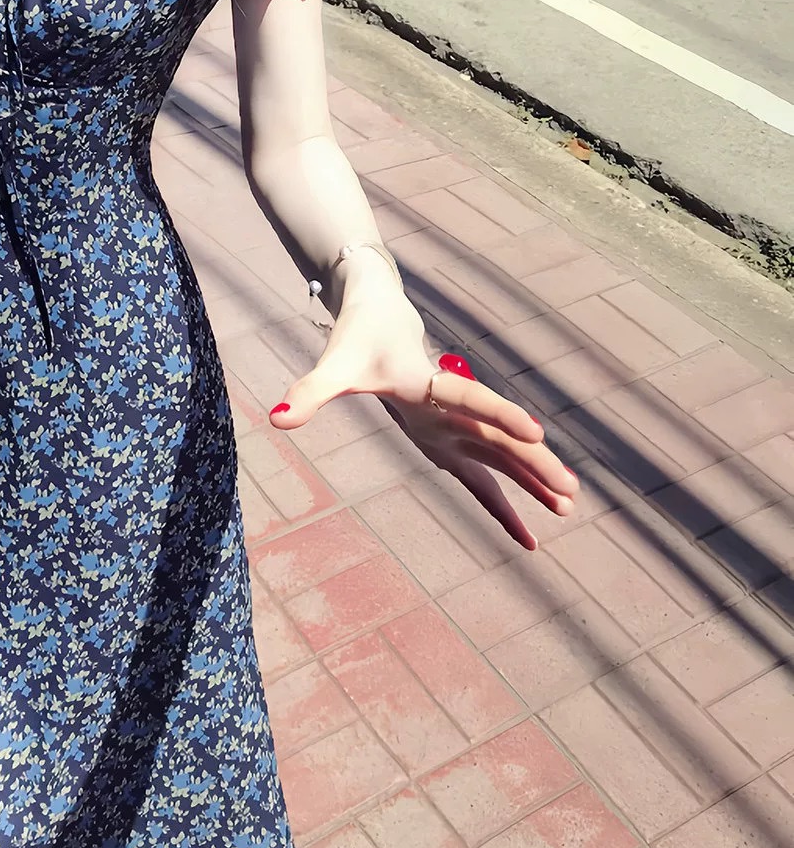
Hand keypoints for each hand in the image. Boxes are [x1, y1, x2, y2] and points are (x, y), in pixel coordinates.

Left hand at [269, 283, 576, 548]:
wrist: (379, 312)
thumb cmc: (357, 338)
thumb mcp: (333, 365)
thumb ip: (309, 391)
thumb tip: (276, 417)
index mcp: (430, 383)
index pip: (470, 399)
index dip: (500, 414)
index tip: (536, 431)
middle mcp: (452, 405)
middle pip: (499, 435)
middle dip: (534, 463)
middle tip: (569, 490)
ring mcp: (455, 425)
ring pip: (501, 457)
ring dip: (533, 482)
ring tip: (570, 508)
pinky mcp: (449, 441)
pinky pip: (482, 478)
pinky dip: (504, 505)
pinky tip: (527, 536)